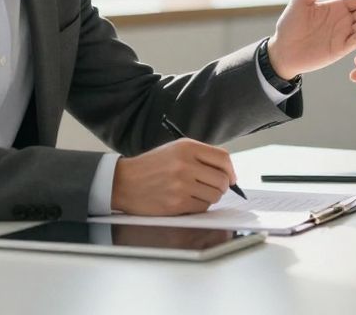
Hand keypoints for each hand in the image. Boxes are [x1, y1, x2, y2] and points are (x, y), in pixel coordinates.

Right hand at [110, 138, 238, 215]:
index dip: (231, 170)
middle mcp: (185, 164)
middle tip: (214, 188)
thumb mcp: (175, 149)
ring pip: (215, 195)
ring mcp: (181, 185)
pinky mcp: (176, 203)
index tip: (231, 177)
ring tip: (198, 193)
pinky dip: (200, 206)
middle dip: (223, 186)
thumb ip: (201, 155)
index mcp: (187, 147)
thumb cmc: (151, 166)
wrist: (124, 182)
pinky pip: (202, 207)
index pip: (223, 158)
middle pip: (222, 179)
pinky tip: (188, 200)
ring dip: (211, 197)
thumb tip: (227, 171)